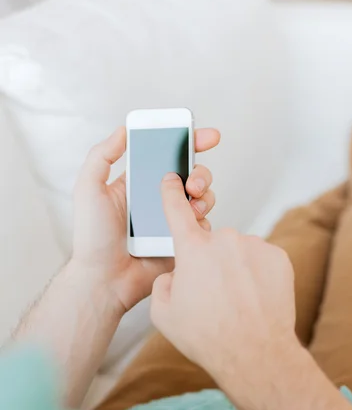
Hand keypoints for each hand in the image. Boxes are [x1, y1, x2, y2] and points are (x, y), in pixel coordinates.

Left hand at [72, 126, 219, 314]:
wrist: (105, 279)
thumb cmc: (93, 238)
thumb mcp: (89, 189)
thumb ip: (101, 156)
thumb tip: (122, 130)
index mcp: (139, 183)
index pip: (167, 156)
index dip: (189, 143)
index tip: (205, 136)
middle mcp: (158, 200)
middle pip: (192, 175)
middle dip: (200, 172)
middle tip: (191, 182)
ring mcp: (171, 221)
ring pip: (202, 199)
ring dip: (204, 194)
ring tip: (192, 201)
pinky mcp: (181, 241)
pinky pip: (202, 226)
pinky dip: (202, 220)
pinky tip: (191, 222)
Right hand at [150, 173, 297, 391]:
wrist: (255, 353)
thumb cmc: (207, 336)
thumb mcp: (163, 314)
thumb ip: (162, 284)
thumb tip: (175, 274)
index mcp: (192, 250)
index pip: (177, 210)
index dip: (171, 193)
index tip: (172, 178)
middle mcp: (224, 240)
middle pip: (211, 244)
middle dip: (208, 263)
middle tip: (212, 295)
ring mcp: (254, 246)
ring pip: (238, 252)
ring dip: (235, 269)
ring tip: (236, 302)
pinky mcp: (278, 257)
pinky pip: (260, 259)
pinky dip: (256, 274)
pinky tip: (254, 298)